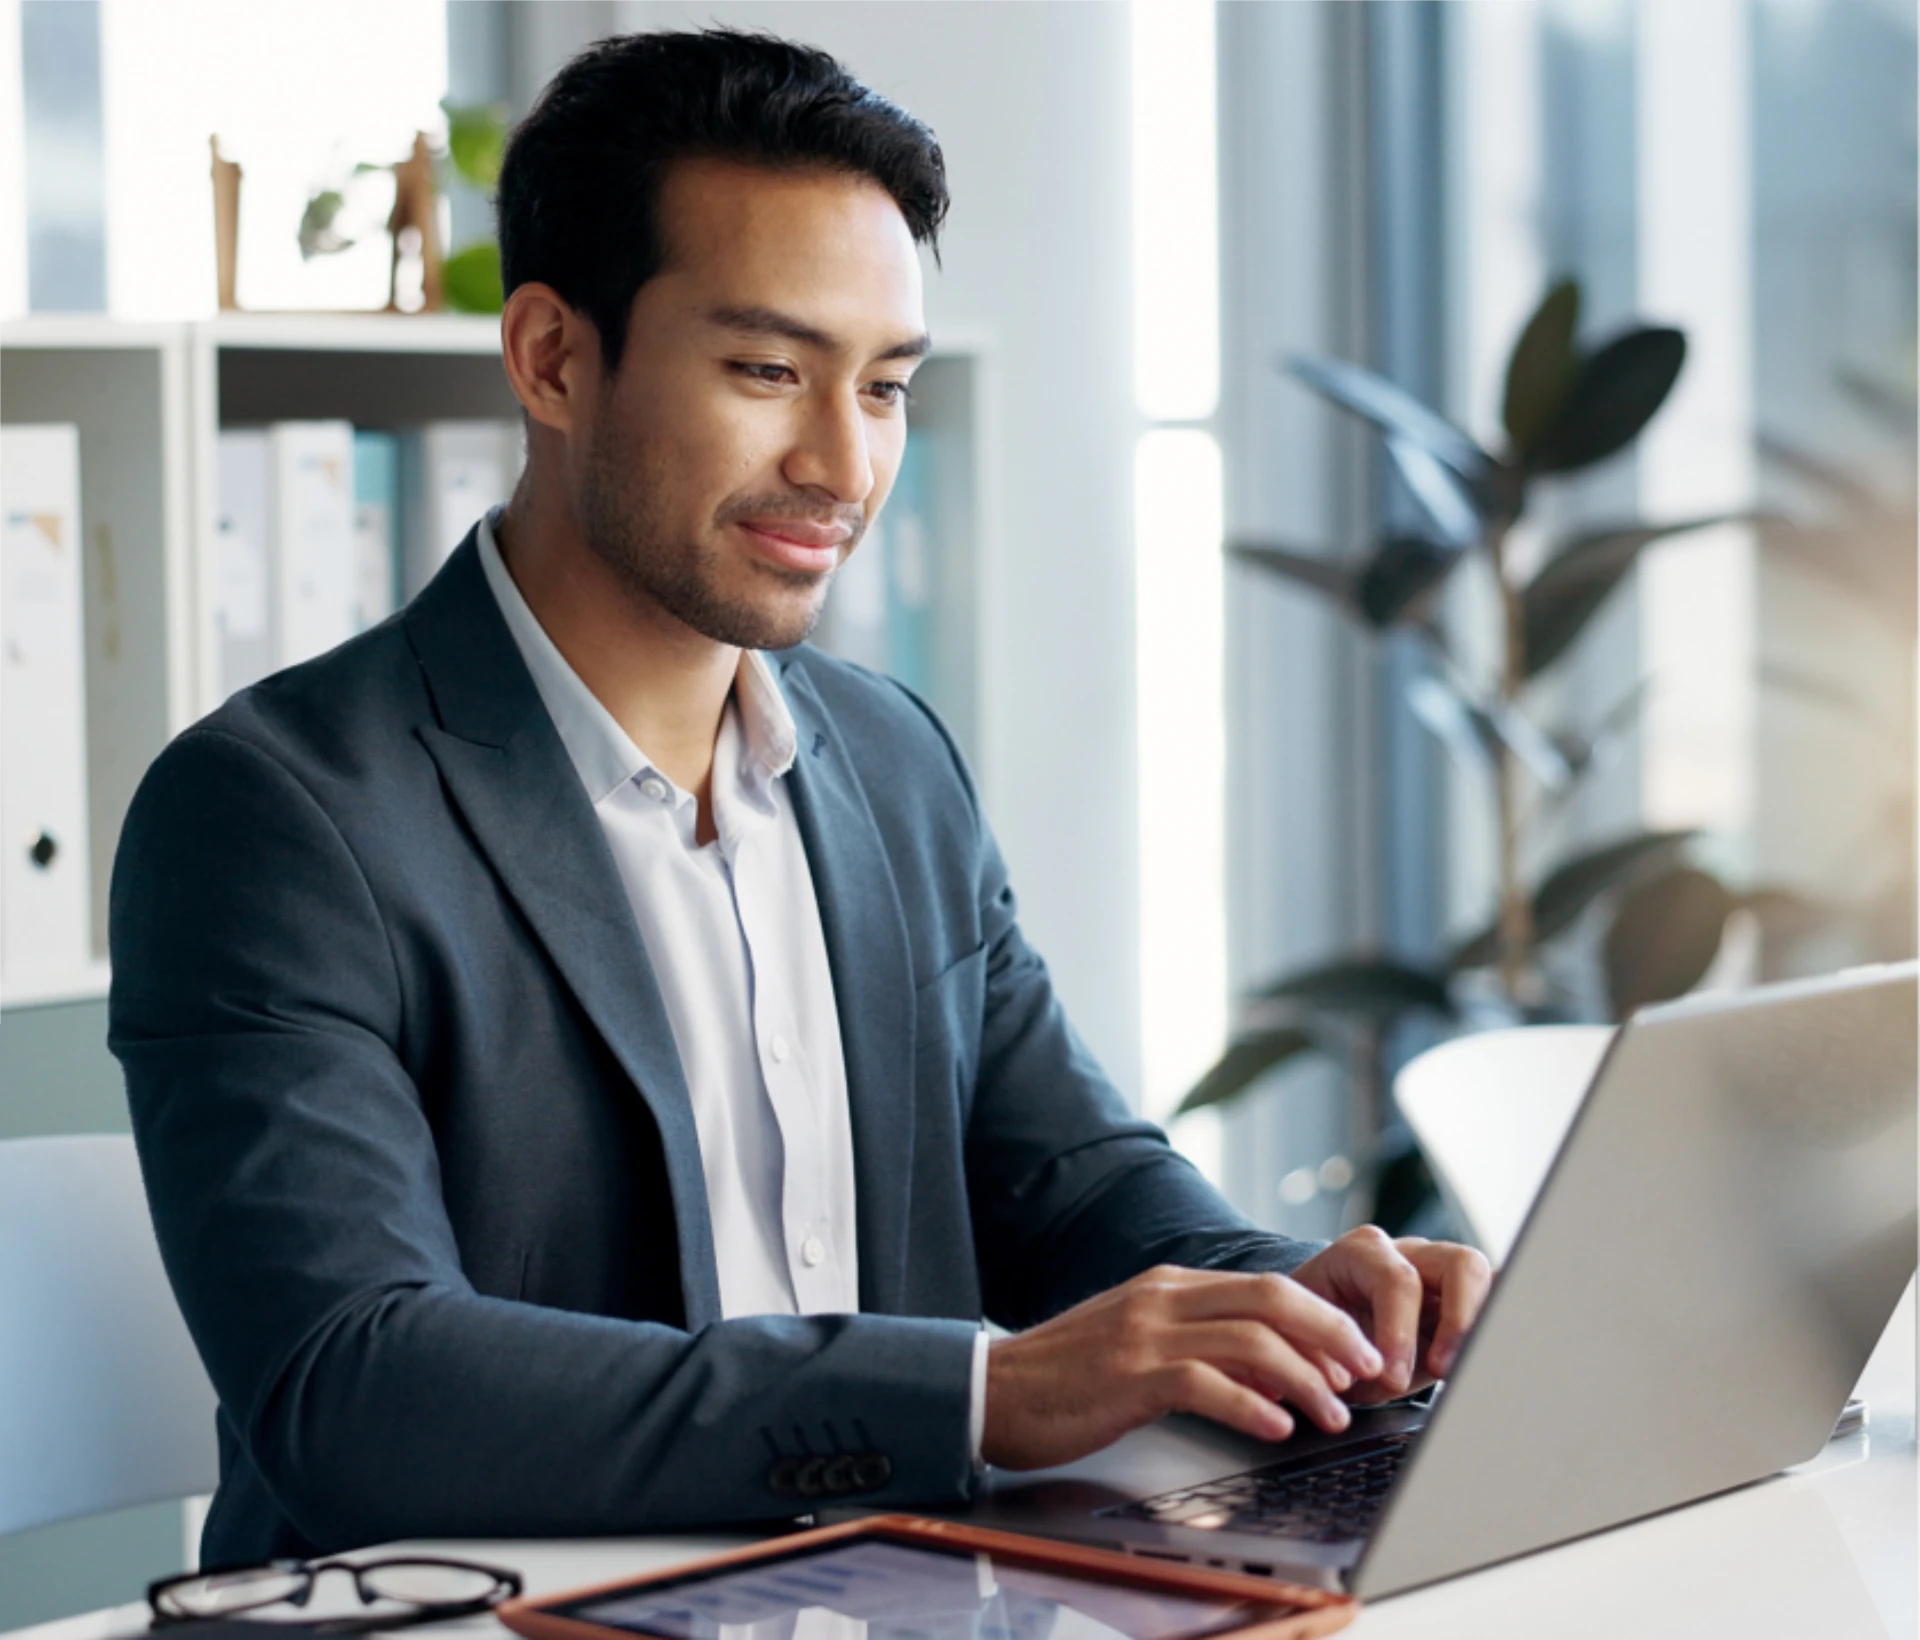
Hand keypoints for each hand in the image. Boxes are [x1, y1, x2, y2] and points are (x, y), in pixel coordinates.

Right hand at [981, 1264, 1387, 1470]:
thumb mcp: (1140, 1346)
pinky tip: (1276, 1428)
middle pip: (1271, 1297)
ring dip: (1305, 1378)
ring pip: (1250, 1339)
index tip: (1357, 1354)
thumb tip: (1274, 1374)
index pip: (1265, 1287)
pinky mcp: (1129, 1374)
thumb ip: (1201, 1348)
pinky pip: (1205, 1382)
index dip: (1322, 1318)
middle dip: (1331, 1334)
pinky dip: (1250, 1404)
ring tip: (1333, 1414)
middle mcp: (1163, 1297)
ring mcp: (1145, 1332)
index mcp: (1170, 1286)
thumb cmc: (1067, 1378)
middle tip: (1367, 1373)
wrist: (992, 1391)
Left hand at [1288, 1227, 1491, 1400]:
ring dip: (1481, 1327)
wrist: (1311, 1327)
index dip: (1400, 1331)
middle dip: (1459, 1320)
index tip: (1392, 1377)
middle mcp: (1407, 1254)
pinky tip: (1487, 1361)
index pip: (1397, 1279)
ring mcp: (1438, 1272)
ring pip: (1487, 1280)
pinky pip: (1494, 1300)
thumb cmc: (1309, 1333)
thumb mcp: (1308, 1342)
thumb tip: (1360, 1379)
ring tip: (1464, 1370)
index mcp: (1360, 1254)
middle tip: (1442, 1370)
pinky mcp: (1460, 1298)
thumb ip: (1328, 1357)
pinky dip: (1495, 1328)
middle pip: (1460, 1264)